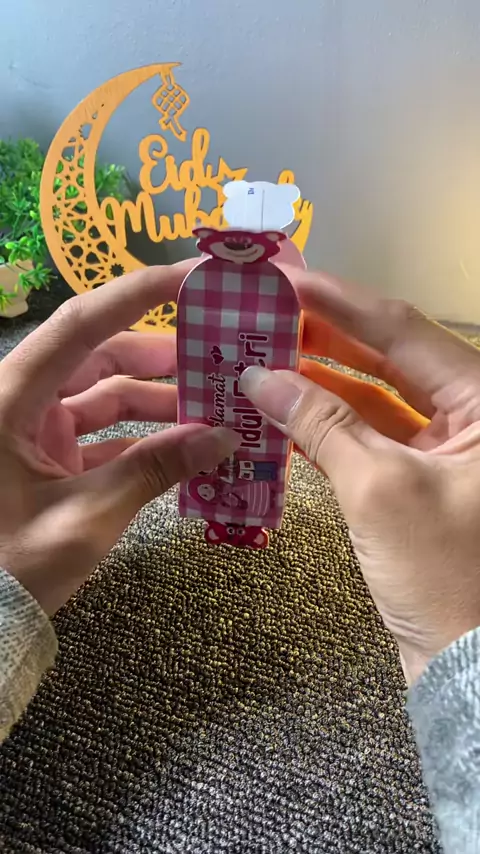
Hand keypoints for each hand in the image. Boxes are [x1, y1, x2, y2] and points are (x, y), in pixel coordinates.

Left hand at [0, 263, 237, 615]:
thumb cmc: (11, 567)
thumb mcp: (84, 517)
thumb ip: (153, 470)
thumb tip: (223, 438)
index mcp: (10, 399)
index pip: (79, 325)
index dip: (136, 294)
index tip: (192, 279)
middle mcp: (20, 401)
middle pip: (98, 356)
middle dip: (162, 357)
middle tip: (220, 359)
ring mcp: (33, 430)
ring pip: (104, 395)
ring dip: (158, 402)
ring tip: (214, 412)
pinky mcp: (45, 457)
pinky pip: (102, 434)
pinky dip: (142, 440)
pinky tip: (186, 450)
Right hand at [241, 267, 479, 684]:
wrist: (468, 668)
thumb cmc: (442, 574)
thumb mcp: (379, 488)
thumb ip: (320, 423)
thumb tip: (259, 375)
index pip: (403, 330)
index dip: (339, 302)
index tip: (284, 281)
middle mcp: (472, 415)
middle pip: (390, 358)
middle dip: (324, 338)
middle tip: (263, 317)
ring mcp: (448, 450)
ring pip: (377, 399)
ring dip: (320, 382)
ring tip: (261, 358)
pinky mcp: (423, 482)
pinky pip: (372, 438)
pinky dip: (328, 427)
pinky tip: (282, 412)